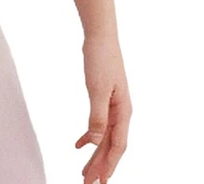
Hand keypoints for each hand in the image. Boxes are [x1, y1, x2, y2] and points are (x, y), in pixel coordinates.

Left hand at [75, 31, 130, 182]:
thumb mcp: (97, 89)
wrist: (100, 35)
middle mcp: (121, 111)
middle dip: (101, 165)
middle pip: (111, 145)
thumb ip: (97, 116)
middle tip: (89, 183)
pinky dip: (89, 136)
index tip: (101, 181)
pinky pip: (98, 124)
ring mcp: (113, 105)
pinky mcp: (104, 99)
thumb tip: (96, 143)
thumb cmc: (101, 59)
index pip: (118, 146)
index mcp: (124, 111)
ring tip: (84, 171)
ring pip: (105, 137)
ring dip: (95, 155)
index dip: (109, 165)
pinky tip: (79, 145)